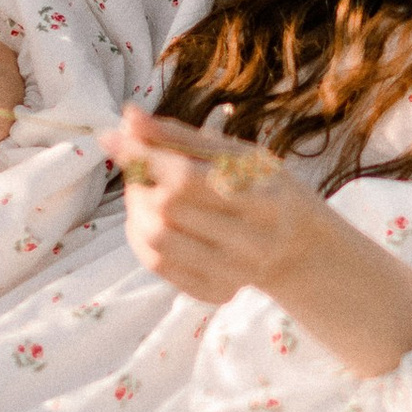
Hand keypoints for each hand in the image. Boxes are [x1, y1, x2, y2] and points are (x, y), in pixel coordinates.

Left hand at [118, 107, 411, 376]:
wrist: (298, 246)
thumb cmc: (263, 187)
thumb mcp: (236, 153)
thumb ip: (181, 136)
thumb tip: (128, 117)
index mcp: (264, 201)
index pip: (187, 179)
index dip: (144, 156)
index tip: (114, 137)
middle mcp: (252, 243)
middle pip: (167, 209)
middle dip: (141, 180)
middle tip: (143, 166)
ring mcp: (234, 274)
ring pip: (155, 239)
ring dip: (137, 210)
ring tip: (147, 192)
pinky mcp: (215, 293)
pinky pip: (158, 264)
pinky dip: (142, 237)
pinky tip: (154, 220)